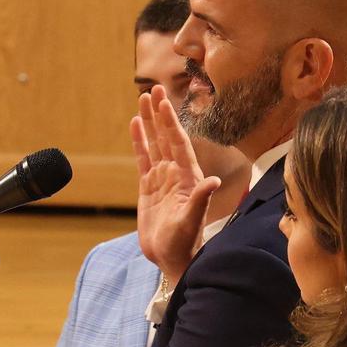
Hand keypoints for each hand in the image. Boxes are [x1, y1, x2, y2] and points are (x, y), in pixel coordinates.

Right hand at [133, 84, 221, 285]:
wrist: (171, 258)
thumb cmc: (184, 243)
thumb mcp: (191, 221)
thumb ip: (200, 199)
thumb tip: (212, 181)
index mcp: (188, 177)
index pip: (178, 142)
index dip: (171, 122)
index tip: (164, 101)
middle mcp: (176, 173)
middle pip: (166, 136)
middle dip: (160, 113)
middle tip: (153, 88)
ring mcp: (162, 179)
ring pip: (154, 144)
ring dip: (149, 123)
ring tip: (143, 100)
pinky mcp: (148, 187)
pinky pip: (143, 159)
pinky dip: (139, 142)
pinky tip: (135, 125)